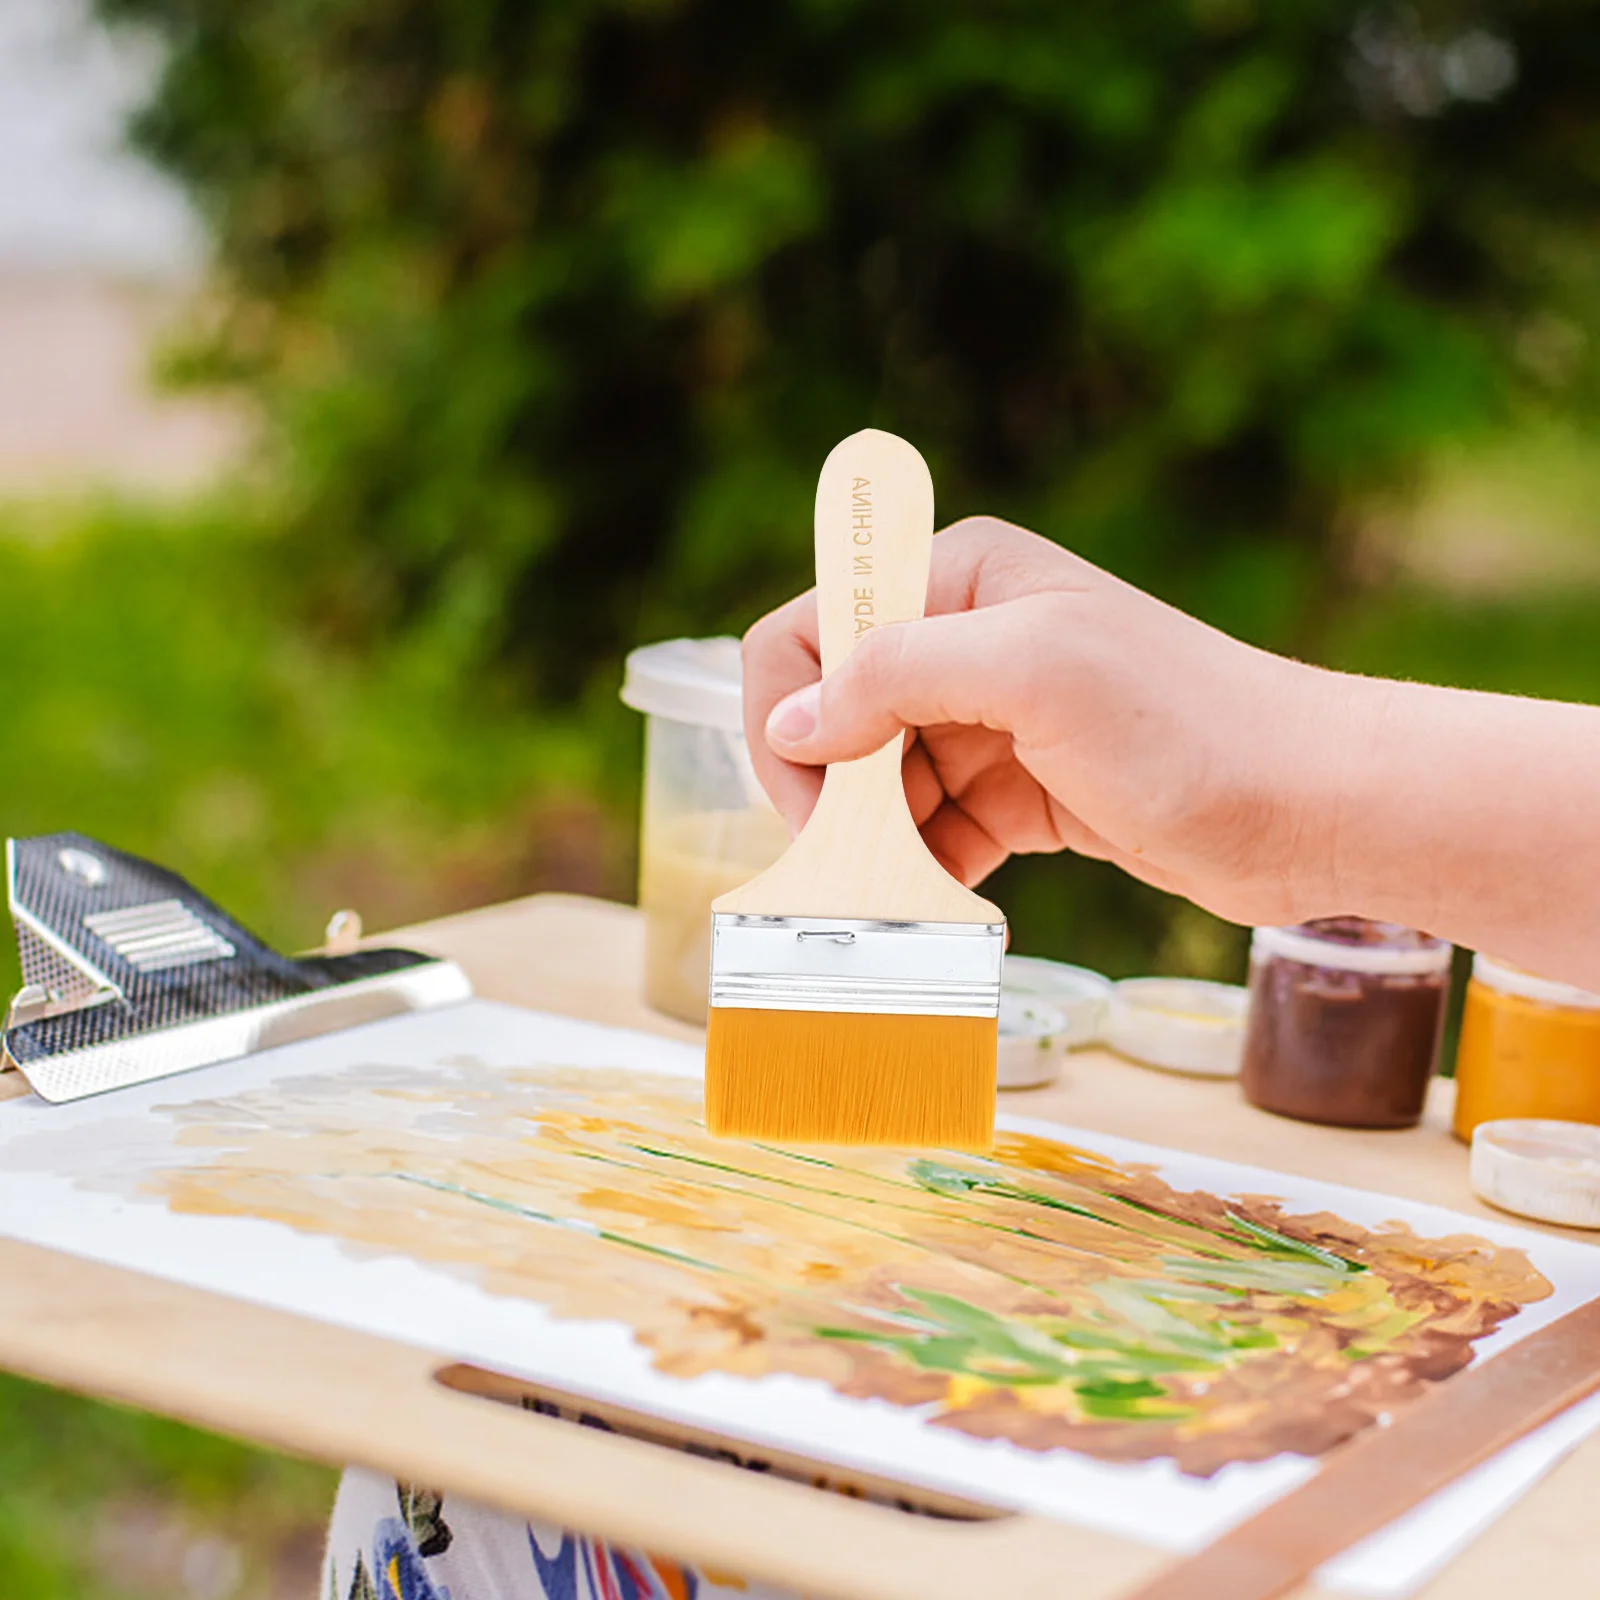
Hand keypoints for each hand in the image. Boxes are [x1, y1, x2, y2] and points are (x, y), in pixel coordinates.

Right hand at [741, 516, 1353, 928]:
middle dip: (832, 794)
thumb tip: (790, 723)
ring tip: (903, 901)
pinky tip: (947, 905)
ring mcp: (992, 721)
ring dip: (875, 845)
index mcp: (959, 577)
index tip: (819, 800)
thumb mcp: (1034, 672)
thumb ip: (898, 672)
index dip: (791, 713)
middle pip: (835, 717)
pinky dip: (923, 872)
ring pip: (878, 784)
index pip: (813, 630)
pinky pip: (931, 831)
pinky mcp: (1018, 792)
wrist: (1311, 810)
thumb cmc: (1187, 725)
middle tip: (854, 868)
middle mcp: (966, 640)